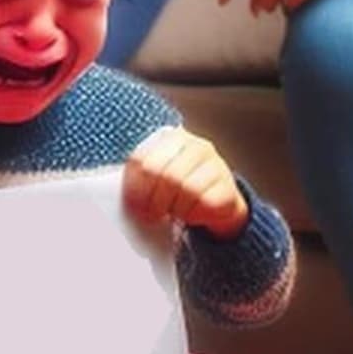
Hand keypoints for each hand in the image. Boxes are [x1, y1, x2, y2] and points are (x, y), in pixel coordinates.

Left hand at [124, 127, 248, 239]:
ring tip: (176, 212)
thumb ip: (139, 180)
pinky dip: (195, 214)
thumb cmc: (178, 191)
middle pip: (166, 175)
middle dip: (156, 201)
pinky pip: (206, 202)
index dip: (136, 189)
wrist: (213, 204)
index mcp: (169, 139)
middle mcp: (194, 146)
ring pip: (187, 188)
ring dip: (177, 208)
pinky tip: (192, 214)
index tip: (136, 206)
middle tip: (154, 215)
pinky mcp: (228, 185)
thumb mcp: (155, 181)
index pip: (142, 160)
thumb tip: (124, 200)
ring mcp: (215, 163)